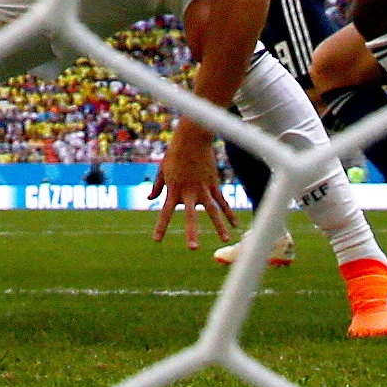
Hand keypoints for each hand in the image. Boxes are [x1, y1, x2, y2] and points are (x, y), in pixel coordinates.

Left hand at [147, 122, 230, 247]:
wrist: (192, 138)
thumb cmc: (174, 154)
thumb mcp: (162, 169)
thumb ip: (157, 186)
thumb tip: (150, 198)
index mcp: (173, 190)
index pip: (165, 212)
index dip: (161, 227)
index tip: (157, 240)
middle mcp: (189, 192)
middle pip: (190, 215)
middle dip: (192, 232)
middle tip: (193, 248)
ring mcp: (203, 189)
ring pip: (213, 211)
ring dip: (219, 226)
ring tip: (225, 240)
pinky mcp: (214, 184)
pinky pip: (223, 202)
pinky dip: (230, 214)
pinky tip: (236, 225)